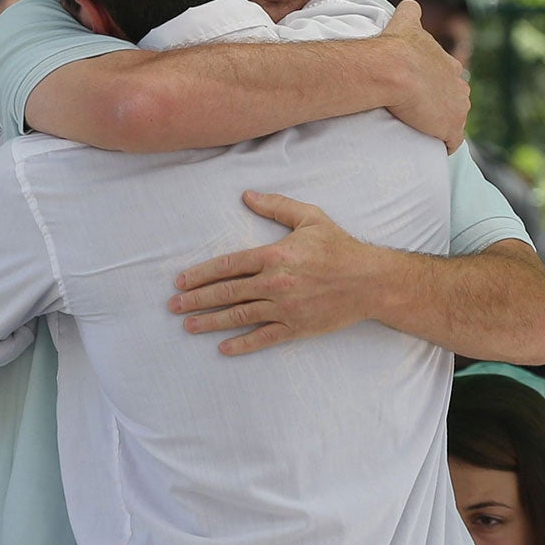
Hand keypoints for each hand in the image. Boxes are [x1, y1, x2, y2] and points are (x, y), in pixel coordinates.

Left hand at [169, 193, 389, 354]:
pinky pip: (264, 337)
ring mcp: (286, 307)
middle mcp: (276, 283)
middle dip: (197, 299)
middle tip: (173, 305)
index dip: (201, 274)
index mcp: (275, 255)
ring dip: (211, 322)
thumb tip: (246, 196)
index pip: (229, 265)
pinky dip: (242, 344)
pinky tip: (223, 348)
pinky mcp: (297, 327)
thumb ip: (276, 206)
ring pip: (240, 316)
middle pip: (227, 292)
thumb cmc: (340, 247)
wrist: (370, 281)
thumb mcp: (310, 217)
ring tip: (188, 326)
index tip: (181, 281)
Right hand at [379, 1, 469, 152]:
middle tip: (418, 114)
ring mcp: (458, 108)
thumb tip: (409, 4)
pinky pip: (452, 143)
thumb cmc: (395, 47)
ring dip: (441, 127)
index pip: (449, 79)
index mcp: (450, 65)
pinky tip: (430, 145)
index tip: (420, 93)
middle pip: (455, 101)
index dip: (435, 87)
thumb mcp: (406, 21)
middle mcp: (460, 85)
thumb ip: (410, 12)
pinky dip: (443, 145)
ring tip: (421, 131)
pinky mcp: (451, 128)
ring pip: (454, 122)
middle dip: (442, 108)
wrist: (393, 69)